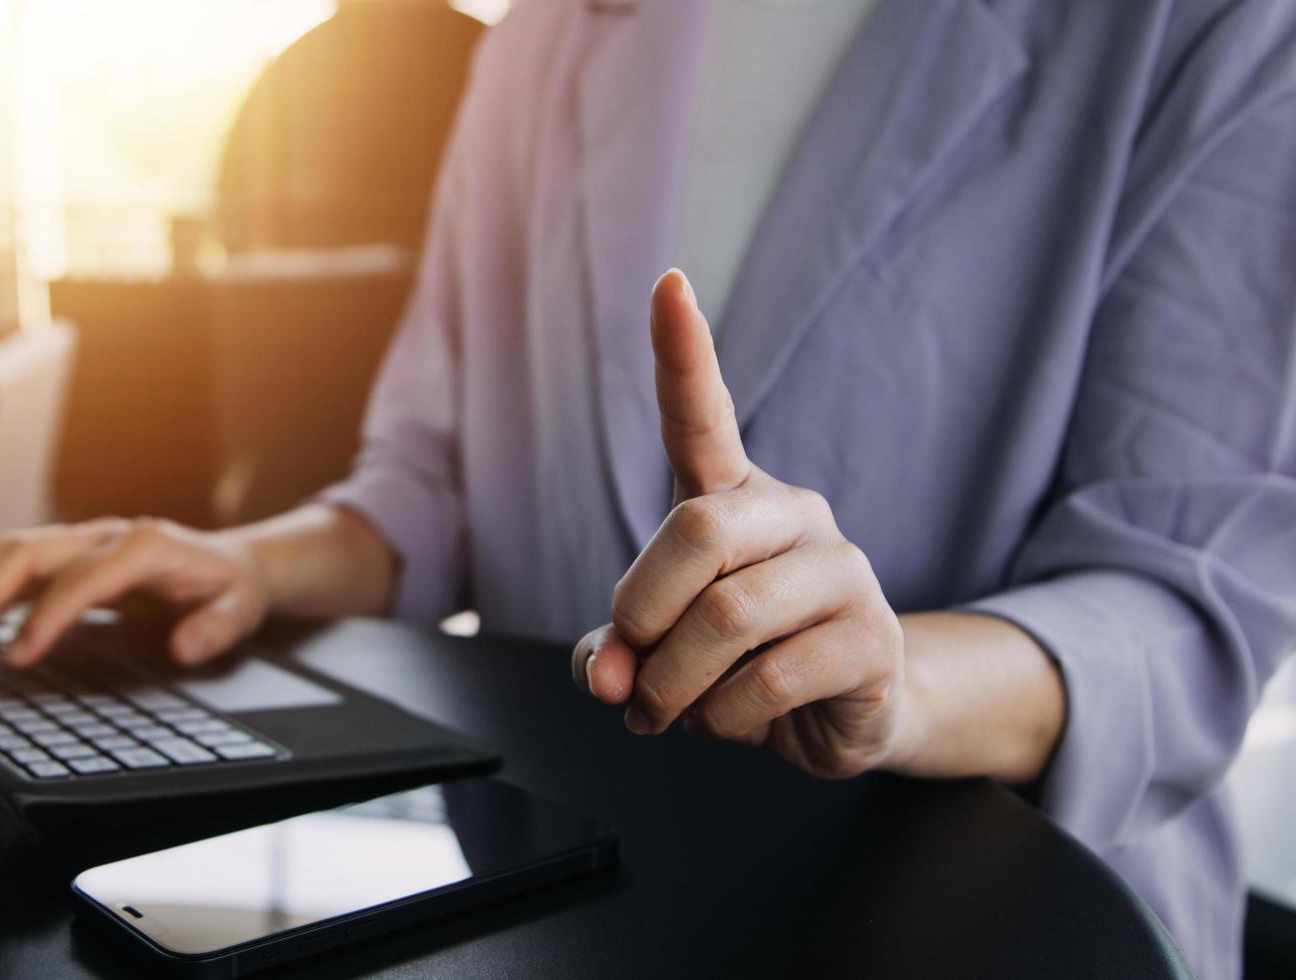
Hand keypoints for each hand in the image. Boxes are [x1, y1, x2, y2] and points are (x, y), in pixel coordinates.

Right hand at [0, 517, 270, 666]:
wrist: (230, 561)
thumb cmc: (228, 589)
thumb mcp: (241, 610)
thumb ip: (216, 629)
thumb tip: (183, 647)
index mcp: (144, 547)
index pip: (79, 578)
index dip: (44, 617)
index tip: (17, 657)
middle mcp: (105, 535)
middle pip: (27, 550)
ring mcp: (82, 539)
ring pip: (9, 549)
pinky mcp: (67, 552)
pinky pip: (13, 559)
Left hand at [571, 271, 920, 777]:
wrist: (840, 716)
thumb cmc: (735, 662)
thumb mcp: (655, 653)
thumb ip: (612, 652)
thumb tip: (606, 672)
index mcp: (732, 500)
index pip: (702, 417)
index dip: (684, 353)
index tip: (668, 283)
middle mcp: (794, 516)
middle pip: (696, 531)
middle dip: (642, 614)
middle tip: (632, 673)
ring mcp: (844, 572)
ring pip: (728, 615)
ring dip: (676, 684)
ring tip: (673, 711)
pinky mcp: (873, 639)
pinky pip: (773, 676)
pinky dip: (726, 716)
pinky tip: (734, 720)